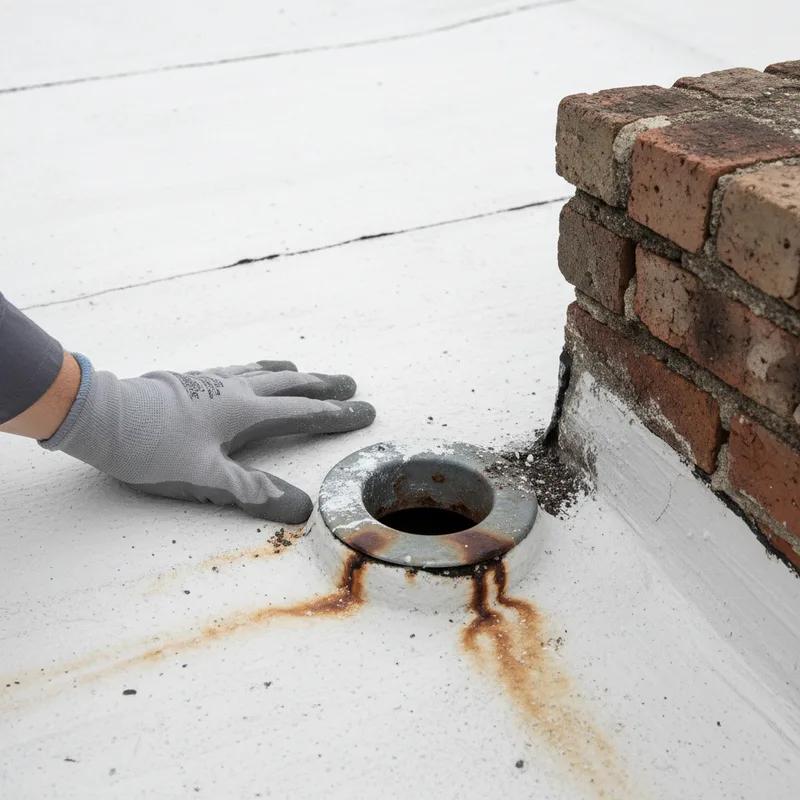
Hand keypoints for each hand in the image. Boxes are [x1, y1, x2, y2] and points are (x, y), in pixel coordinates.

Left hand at [43, 356, 375, 521]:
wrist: (101, 417)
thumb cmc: (151, 449)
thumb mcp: (205, 479)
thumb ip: (254, 491)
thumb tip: (302, 509)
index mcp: (245, 412)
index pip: (303, 413)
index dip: (337, 414)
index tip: (365, 410)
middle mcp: (235, 390)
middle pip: (290, 385)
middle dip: (323, 387)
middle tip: (350, 383)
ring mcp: (213, 382)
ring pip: (264, 373)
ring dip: (293, 374)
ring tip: (306, 371)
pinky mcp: (192, 381)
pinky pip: (238, 370)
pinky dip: (258, 369)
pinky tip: (248, 373)